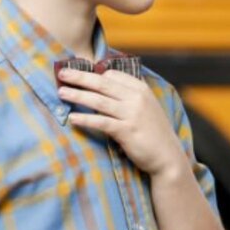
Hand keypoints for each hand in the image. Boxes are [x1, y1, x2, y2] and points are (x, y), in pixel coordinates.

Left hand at [57, 68, 187, 176]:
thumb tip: (102, 87)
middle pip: (102, 83)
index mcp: (141, 89)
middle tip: (62, 73)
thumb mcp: (146, 107)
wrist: (168, 156)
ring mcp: (132, 114)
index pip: (112, 74)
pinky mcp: (127, 131)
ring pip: (98, 100)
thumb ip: (128, 96)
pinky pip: (101, 122)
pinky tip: (72, 119)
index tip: (77, 73)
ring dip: (78, 95)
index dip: (93, 73)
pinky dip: (85, 119)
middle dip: (80, 77)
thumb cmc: (153, 132)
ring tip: (61, 93)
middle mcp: (137, 98)